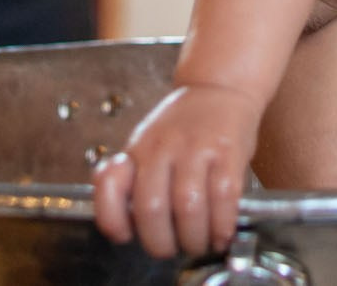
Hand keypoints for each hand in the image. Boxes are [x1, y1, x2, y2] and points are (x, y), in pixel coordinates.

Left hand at [91, 83, 259, 258]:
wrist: (219, 88)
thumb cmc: (183, 125)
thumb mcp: (146, 143)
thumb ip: (132, 178)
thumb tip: (124, 223)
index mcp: (138, 149)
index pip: (109, 184)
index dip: (112, 219)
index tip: (125, 235)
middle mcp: (163, 146)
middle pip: (151, 208)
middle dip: (161, 243)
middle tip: (171, 248)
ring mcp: (196, 148)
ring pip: (188, 207)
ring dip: (194, 238)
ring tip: (198, 243)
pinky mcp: (228, 151)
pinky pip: (223, 198)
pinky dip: (221, 225)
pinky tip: (221, 232)